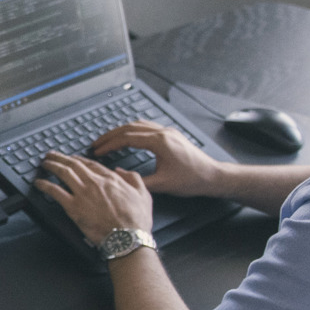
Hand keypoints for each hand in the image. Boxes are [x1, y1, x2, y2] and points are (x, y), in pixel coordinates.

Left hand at [34, 153, 153, 246]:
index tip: (72, 158)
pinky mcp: (73, 207)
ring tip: (44, 163)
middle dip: (60, 158)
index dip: (79, 159)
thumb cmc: (136, 221)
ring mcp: (83, 194)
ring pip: (63, 173)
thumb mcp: (144, 194)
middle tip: (51, 155)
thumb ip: (133, 178)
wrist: (127, 238)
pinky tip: (38, 183)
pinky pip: (55, 192)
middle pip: (74, 165)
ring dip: (51, 166)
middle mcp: (95, 183)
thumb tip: (121, 171)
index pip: (91, 164)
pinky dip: (44, 185)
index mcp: (111, 179)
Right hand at [89, 120, 223, 197]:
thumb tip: (118, 175)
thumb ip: (137, 180)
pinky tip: (128, 137)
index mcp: (160, 142)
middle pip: (129, 128)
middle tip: (96, 144)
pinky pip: (147, 127)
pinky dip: (133, 131)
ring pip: (138, 125)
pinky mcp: (171, 135)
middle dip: (110, 135)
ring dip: (121, 131)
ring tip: (108, 140)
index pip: (127, 138)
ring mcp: (168, 132)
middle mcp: (163, 133)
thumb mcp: (162, 184)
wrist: (213, 176)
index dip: (109, 145)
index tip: (97, 151)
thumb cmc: (191, 180)